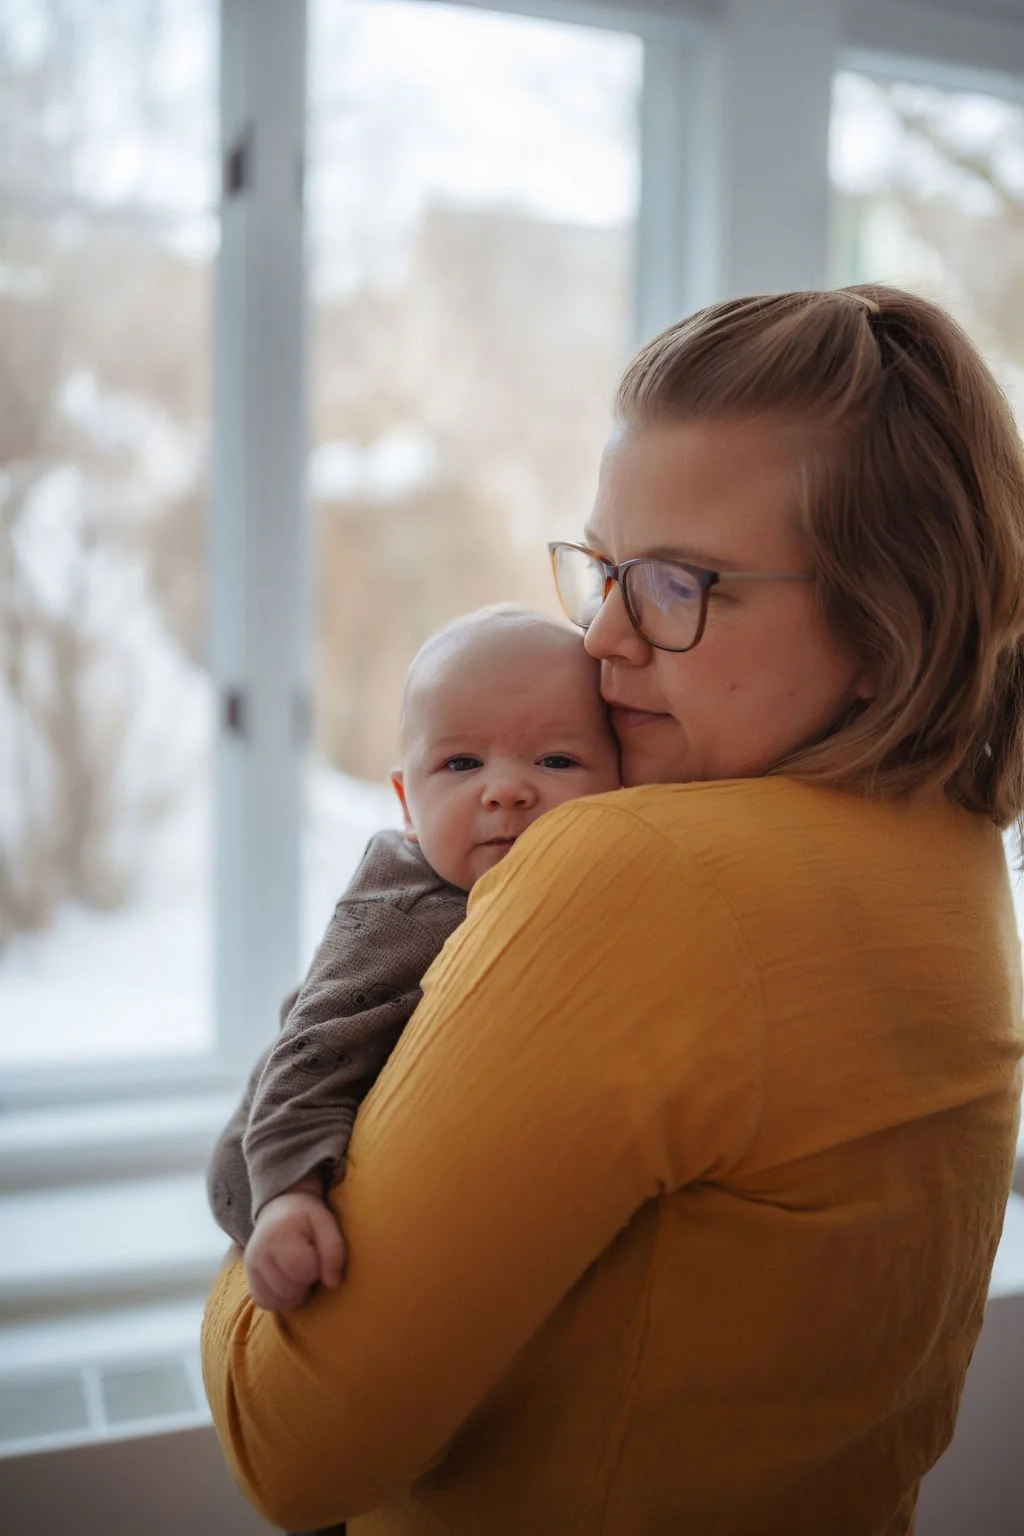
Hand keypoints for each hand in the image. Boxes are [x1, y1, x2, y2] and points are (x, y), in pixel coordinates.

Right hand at [244, 1189, 346, 1311]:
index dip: (317, 1267)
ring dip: (294, 1293)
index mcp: (279, 1236)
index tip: (316, 1254)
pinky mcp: (249, 1279)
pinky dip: (280, 1299)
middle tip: (307, 1263)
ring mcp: (250, 1268)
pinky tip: (288, 1282)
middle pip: (289, 1290)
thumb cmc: (305, 1217)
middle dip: (305, 1281)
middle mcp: (259, 1254)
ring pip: (277, 1301)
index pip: (303, 1270)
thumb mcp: (325, 1222)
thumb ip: (334, 1250)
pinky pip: (265, 1303)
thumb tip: (332, 1283)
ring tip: (298, 1272)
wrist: (278, 1208)